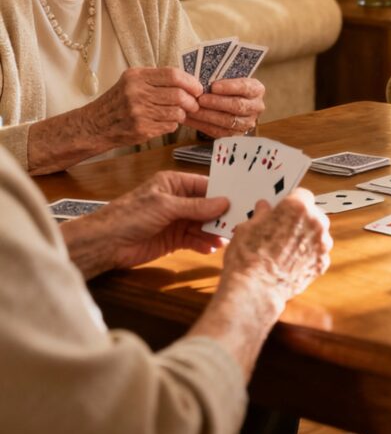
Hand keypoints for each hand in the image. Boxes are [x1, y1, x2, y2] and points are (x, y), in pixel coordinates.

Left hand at [62, 170, 228, 277]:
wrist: (105, 244)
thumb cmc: (130, 215)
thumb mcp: (165, 206)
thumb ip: (195, 206)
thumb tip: (224, 202)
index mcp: (174, 184)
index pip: (205, 186)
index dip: (222, 193)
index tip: (241, 201)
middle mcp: (178, 201)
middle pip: (207, 207)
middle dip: (220, 215)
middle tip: (238, 223)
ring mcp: (176, 221)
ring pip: (202, 224)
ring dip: (213, 232)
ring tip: (225, 239)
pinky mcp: (173, 239)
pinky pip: (194, 239)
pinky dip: (203, 244)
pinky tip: (210, 248)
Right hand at [83, 67, 201, 146]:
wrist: (95, 125)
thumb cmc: (118, 102)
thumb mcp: (131, 82)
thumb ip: (156, 79)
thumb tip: (189, 82)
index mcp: (136, 77)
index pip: (173, 75)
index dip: (191, 82)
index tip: (198, 88)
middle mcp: (136, 93)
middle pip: (178, 95)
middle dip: (192, 101)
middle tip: (194, 104)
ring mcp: (138, 112)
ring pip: (177, 112)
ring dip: (183, 114)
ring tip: (179, 113)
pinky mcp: (141, 129)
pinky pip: (170, 126)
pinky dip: (172, 124)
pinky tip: (165, 122)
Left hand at [187, 77, 264, 136]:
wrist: (232, 103)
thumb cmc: (228, 89)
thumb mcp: (229, 80)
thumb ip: (220, 80)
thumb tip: (201, 82)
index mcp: (257, 90)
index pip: (245, 88)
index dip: (230, 87)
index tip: (213, 86)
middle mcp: (256, 107)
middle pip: (238, 106)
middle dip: (217, 103)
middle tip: (201, 99)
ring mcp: (247, 122)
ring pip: (228, 121)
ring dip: (208, 116)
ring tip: (193, 110)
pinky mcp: (236, 135)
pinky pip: (219, 132)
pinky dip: (203, 125)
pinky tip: (191, 119)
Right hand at [221, 190, 331, 307]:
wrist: (255, 290)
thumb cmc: (248, 258)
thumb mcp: (247, 227)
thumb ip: (261, 214)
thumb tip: (264, 208)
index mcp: (297, 207)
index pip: (301, 194)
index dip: (291, 200)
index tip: (285, 207)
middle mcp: (315, 223)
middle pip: (313, 213)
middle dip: (300, 219)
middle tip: (282, 229)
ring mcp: (322, 244)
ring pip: (317, 233)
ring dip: (306, 237)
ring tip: (285, 248)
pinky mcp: (322, 263)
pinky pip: (318, 253)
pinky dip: (308, 255)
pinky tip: (291, 261)